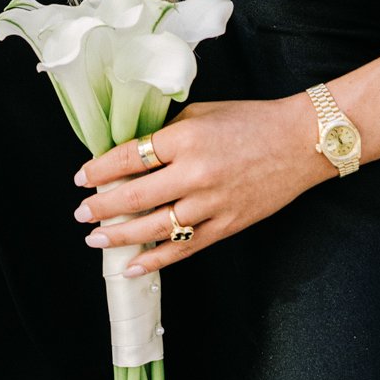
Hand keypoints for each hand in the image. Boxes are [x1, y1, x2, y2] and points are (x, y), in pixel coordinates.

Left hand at [72, 100, 322, 272]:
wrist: (299, 142)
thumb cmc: (249, 120)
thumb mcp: (200, 114)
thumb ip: (166, 134)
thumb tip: (130, 154)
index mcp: (185, 139)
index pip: (129, 157)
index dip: (100, 170)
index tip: (81, 177)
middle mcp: (195, 174)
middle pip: (135, 196)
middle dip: (102, 207)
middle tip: (80, 213)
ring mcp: (211, 204)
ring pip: (155, 227)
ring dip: (120, 236)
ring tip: (95, 239)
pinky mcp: (226, 226)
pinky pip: (184, 248)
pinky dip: (156, 259)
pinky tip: (133, 265)